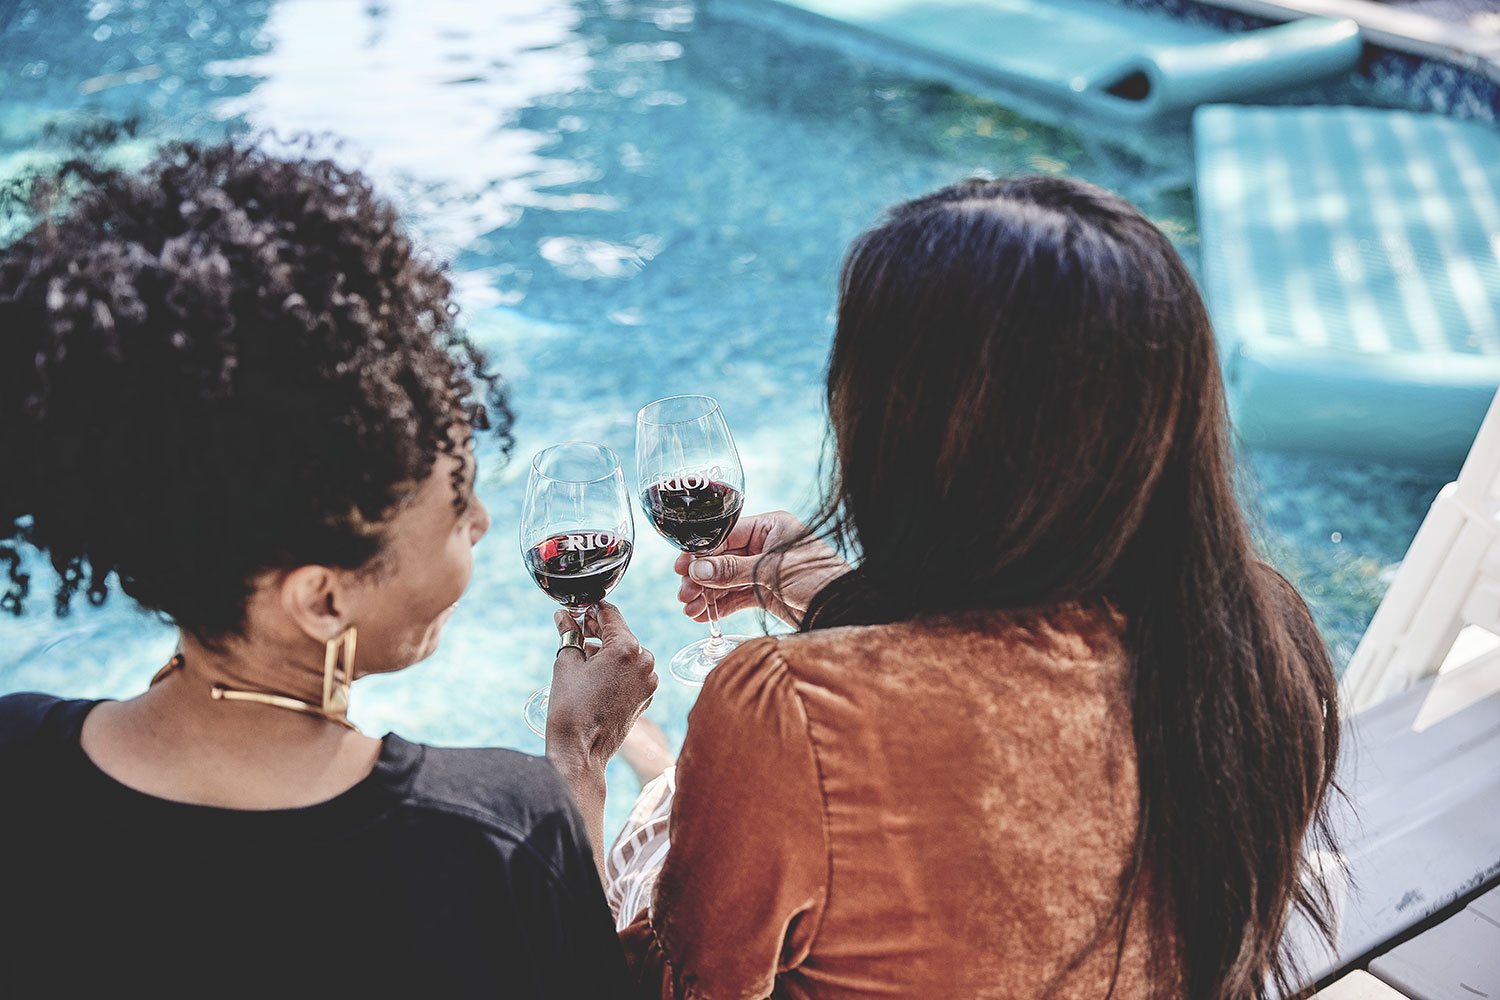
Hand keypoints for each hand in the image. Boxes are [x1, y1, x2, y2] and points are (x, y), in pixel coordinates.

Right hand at [544, 602, 657, 771]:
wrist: (580, 752)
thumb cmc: (571, 708)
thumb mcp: (566, 663)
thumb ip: (569, 633)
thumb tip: (564, 616)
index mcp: (627, 648)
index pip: (611, 615)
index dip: (592, 609)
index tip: (579, 609)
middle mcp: (645, 661)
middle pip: (622, 634)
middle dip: (599, 630)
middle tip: (578, 628)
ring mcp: (649, 681)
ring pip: (629, 654)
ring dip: (609, 650)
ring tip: (584, 654)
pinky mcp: (647, 696)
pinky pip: (633, 673)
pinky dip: (618, 668)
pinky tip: (597, 674)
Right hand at [675, 511, 849, 628]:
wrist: (844, 608)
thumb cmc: (817, 578)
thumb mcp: (770, 571)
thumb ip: (732, 570)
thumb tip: (697, 571)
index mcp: (771, 527)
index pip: (726, 535)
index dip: (702, 552)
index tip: (682, 567)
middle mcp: (766, 546)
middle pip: (723, 558)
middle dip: (701, 578)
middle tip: (684, 594)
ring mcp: (765, 570)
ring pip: (727, 580)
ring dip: (707, 594)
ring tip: (690, 610)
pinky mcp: (766, 593)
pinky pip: (737, 596)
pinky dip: (721, 605)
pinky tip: (704, 615)